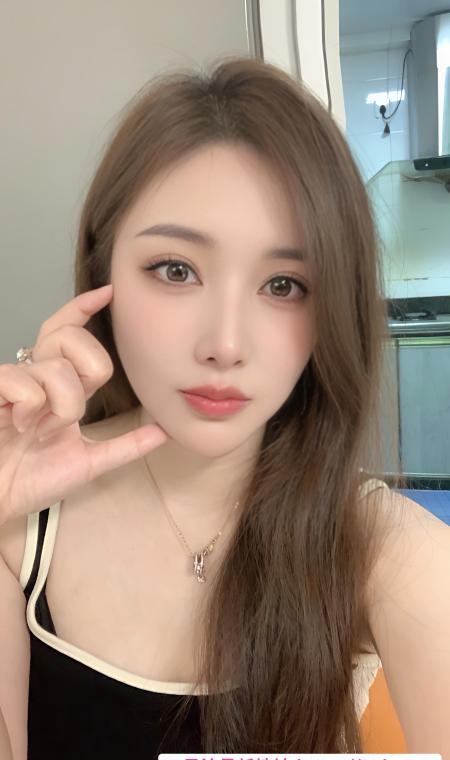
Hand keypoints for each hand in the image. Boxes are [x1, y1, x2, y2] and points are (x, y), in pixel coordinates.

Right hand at [0, 284, 167, 524]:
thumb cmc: (29, 480)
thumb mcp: (88, 463)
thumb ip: (125, 446)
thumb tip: (163, 432)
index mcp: (58, 386)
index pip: (68, 332)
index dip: (84, 307)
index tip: (108, 293)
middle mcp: (35, 376)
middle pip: (70, 337)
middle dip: (86, 371)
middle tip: (73, 410)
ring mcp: (13, 381)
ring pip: (57, 368)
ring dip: (60, 409)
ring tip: (40, 433)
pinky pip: (26, 383)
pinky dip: (32, 411)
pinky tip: (20, 427)